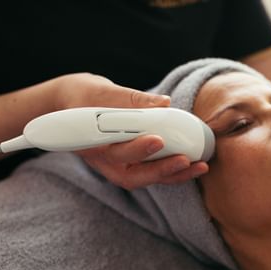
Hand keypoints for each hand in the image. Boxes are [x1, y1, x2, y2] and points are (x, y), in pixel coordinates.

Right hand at [52, 73, 208, 188]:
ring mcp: (117, 165)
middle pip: (133, 175)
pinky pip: (152, 171)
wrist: (70, 105)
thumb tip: (164, 103)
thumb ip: (131, 99)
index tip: (158, 140)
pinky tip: (193, 164)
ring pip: (145, 177)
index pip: (115, 151)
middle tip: (186, 160)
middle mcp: (105, 161)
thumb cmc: (84, 96)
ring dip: (173, 175)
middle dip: (162, 170)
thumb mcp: (102, 91)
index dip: (137, 149)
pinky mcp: (130, 164)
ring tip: (199, 167)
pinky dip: (172, 170)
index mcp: (92, 144)